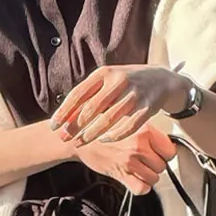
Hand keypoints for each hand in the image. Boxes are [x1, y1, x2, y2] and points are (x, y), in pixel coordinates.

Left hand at [50, 64, 187, 146]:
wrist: (161, 79)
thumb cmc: (126, 82)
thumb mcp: (107, 81)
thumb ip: (89, 96)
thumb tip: (65, 117)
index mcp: (104, 73)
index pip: (79, 93)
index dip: (65, 111)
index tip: (54, 126)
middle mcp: (119, 81)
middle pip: (91, 107)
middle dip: (75, 125)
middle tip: (64, 138)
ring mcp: (134, 94)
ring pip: (108, 118)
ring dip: (91, 133)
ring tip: (79, 142)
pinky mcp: (147, 107)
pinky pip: (128, 126)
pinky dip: (114, 135)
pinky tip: (104, 141)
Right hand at [73, 122, 177, 194]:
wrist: (79, 138)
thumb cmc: (102, 128)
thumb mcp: (129, 120)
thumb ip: (148, 129)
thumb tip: (164, 140)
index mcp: (145, 130)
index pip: (170, 151)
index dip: (165, 154)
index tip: (160, 153)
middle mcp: (138, 146)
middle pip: (162, 165)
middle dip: (156, 165)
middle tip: (146, 161)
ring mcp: (129, 162)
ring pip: (154, 178)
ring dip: (148, 176)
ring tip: (140, 169)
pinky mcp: (120, 174)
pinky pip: (141, 188)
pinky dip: (141, 187)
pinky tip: (137, 180)